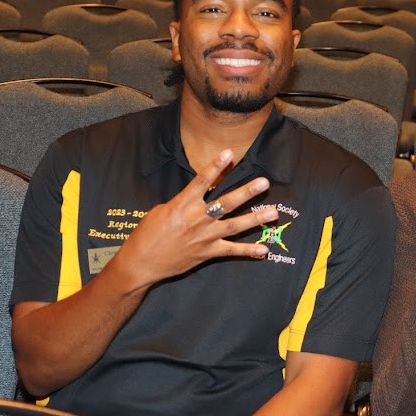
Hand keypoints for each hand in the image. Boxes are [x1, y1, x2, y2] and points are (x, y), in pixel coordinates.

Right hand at [111, 149, 278, 290]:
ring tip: (273, 212)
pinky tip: (264, 250)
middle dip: (246, 192)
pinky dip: (248, 251)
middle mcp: (197, 219)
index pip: (202, 181)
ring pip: (235, 225)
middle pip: (226, 202)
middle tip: (264, 183)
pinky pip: (232, 251)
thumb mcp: (162, 210)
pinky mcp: (208, 252)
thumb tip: (198, 195)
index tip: (229, 153)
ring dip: (255, 219)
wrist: (142, 262)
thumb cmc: (148, 233)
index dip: (215, 166)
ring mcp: (205, 236)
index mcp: (183, 204)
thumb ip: (183, 201)